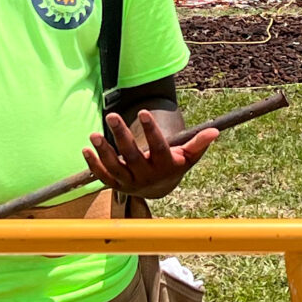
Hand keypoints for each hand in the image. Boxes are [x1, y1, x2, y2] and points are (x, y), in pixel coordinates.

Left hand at [84, 111, 216, 200]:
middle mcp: (146, 176)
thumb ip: (198, 144)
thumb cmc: (173, 165)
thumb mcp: (188, 157)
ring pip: (115, 167)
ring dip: (104, 151)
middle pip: (132, 156)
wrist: (159, 189)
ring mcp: (129, 182)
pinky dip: (94, 166)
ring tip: (94, 134)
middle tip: (112, 115)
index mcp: (164, 166)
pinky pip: (103, 177)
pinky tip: (86, 150)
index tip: (144, 112)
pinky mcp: (116, 185)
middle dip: (121, 136)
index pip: (158, 147)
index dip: (151, 131)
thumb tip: (215, 131)